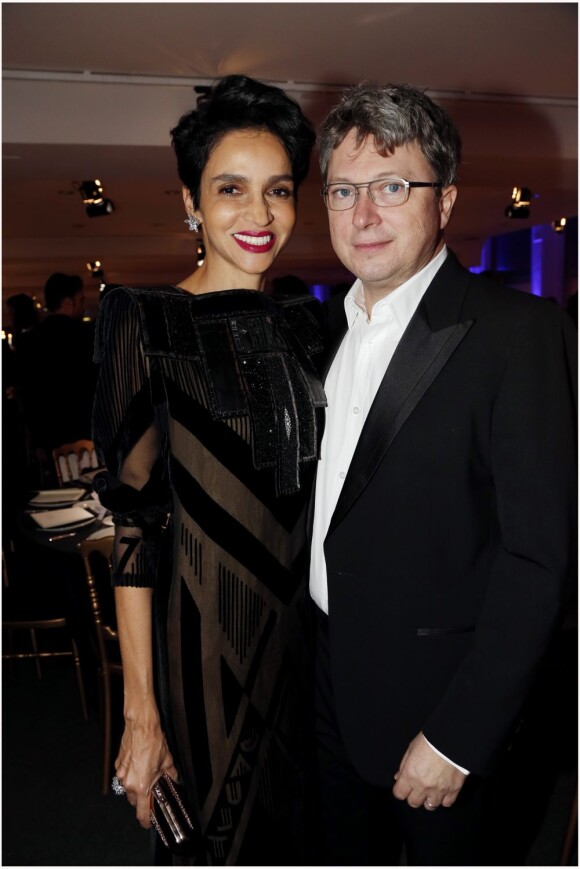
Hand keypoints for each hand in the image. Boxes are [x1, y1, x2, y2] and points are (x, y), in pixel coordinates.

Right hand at [114, 710, 177, 827]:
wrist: (141, 726)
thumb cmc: (153, 742)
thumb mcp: (167, 761)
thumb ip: (170, 776)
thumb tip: (173, 781)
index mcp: (142, 786)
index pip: (142, 813)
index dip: (146, 821)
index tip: (149, 822)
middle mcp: (129, 783)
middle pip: (135, 801)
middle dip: (143, 799)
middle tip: (153, 789)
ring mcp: (121, 774)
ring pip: (128, 789)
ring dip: (137, 786)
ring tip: (146, 773)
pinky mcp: (118, 765)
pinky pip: (124, 776)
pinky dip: (131, 775)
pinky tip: (139, 764)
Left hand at [392, 732, 465, 810]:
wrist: (453, 739)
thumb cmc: (430, 740)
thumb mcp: (411, 748)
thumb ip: (403, 765)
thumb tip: (398, 777)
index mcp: (410, 774)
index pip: (399, 794)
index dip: (400, 790)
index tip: (403, 787)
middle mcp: (423, 786)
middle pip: (413, 803)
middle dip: (413, 796)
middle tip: (417, 788)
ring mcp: (439, 790)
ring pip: (430, 806)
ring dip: (428, 799)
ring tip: (431, 790)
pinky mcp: (453, 790)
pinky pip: (446, 803)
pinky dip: (444, 799)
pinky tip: (442, 791)